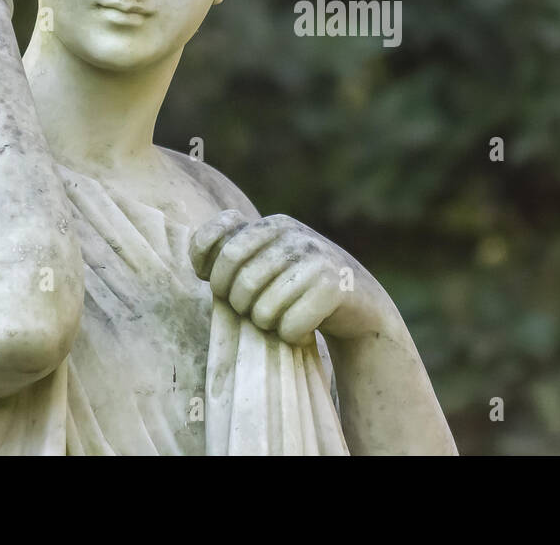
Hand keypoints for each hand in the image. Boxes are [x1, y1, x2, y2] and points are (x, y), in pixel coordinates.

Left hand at [189, 211, 398, 346]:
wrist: (360, 306)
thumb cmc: (300, 288)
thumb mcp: (269, 261)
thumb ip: (235, 252)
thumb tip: (199, 261)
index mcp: (272, 224)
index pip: (216, 241)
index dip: (209, 270)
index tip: (219, 287)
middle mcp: (293, 233)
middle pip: (236, 280)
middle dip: (237, 305)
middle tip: (254, 311)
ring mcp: (315, 257)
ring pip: (262, 309)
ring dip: (266, 324)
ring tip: (280, 319)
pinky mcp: (333, 287)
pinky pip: (289, 325)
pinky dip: (291, 335)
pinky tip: (303, 327)